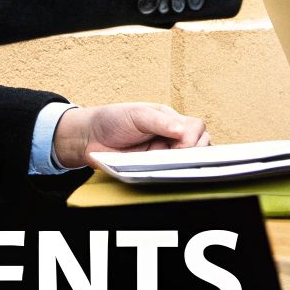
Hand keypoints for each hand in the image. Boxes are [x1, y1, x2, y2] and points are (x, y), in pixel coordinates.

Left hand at [52, 102, 208, 169]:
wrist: (88, 139)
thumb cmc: (112, 120)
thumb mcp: (137, 114)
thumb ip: (160, 122)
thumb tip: (184, 132)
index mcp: (169, 119)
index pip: (196, 126)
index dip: (193, 136)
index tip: (181, 145)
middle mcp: (171, 137)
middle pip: (201, 143)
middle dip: (196, 150)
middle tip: (180, 156)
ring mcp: (164, 154)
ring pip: (191, 160)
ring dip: (188, 163)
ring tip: (176, 166)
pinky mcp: (155, 169)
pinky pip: (172, 173)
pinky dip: (175, 174)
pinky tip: (169, 174)